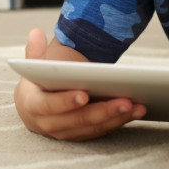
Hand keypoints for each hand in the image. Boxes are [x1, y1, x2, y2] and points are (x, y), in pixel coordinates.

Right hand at [13, 28, 145, 140]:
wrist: (33, 108)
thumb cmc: (36, 83)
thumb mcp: (32, 67)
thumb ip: (34, 51)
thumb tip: (35, 32)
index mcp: (33, 105)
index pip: (49, 105)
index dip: (66, 101)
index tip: (84, 94)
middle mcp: (48, 124)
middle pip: (78, 119)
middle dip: (103, 110)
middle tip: (125, 100)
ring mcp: (66, 132)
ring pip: (93, 127)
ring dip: (116, 117)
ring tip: (136, 105)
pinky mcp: (81, 136)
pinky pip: (101, 131)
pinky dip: (118, 122)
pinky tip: (135, 112)